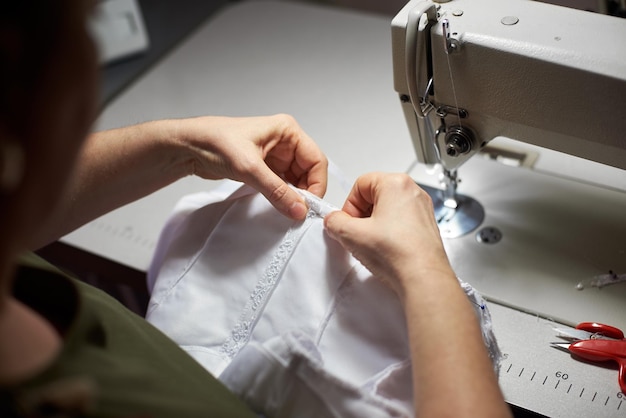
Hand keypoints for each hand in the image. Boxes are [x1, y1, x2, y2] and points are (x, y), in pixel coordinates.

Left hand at [176, 114, 327, 219]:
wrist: (187, 146)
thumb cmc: (214, 142)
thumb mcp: (249, 168)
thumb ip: (277, 191)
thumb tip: (299, 209)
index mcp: (287, 131)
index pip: (316, 159)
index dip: (317, 183)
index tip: (310, 204)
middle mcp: (284, 142)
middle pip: (309, 171)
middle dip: (306, 191)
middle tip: (299, 211)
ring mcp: (275, 155)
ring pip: (296, 180)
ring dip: (294, 195)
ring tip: (288, 210)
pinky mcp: (264, 167)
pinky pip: (282, 184)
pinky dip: (283, 196)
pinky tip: (279, 206)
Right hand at [324, 172, 451, 295]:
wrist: (424, 278)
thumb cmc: (399, 254)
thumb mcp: (351, 235)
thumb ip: (334, 222)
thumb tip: (334, 221)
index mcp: (396, 183)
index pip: (360, 184)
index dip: (349, 205)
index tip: (348, 222)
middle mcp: (412, 191)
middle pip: (375, 195)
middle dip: (362, 214)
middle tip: (358, 233)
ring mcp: (422, 208)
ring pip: (388, 209)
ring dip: (375, 224)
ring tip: (373, 243)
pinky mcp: (426, 225)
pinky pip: (400, 221)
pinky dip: (389, 232)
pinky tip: (386, 248)